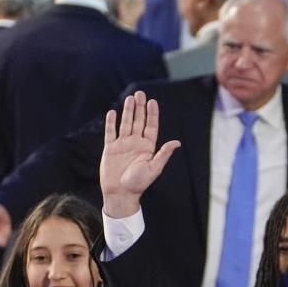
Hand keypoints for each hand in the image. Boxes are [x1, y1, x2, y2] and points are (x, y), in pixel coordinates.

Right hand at [100, 90, 180, 217]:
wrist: (120, 193)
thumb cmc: (139, 184)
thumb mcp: (154, 168)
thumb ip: (163, 154)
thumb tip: (177, 142)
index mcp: (147, 148)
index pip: (151, 127)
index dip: (152, 114)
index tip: (153, 102)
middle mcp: (136, 144)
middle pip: (138, 122)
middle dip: (140, 108)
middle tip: (140, 93)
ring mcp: (123, 145)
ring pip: (125, 124)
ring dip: (128, 111)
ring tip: (130, 99)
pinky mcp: (110, 148)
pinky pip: (110, 132)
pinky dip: (111, 122)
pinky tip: (112, 112)